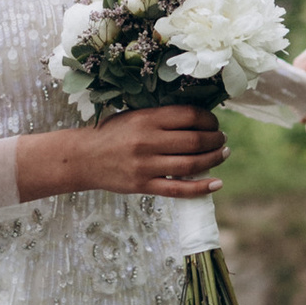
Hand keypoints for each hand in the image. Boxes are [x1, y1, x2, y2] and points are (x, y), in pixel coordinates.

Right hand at [19, 107, 225, 200]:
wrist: (82, 158)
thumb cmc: (112, 133)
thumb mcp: (134, 115)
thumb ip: (162, 117)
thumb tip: (200, 118)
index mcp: (147, 118)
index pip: (190, 116)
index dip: (209, 119)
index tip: (214, 123)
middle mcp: (147, 141)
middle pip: (195, 141)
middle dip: (215, 139)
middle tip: (222, 139)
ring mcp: (146, 166)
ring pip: (191, 164)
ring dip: (213, 159)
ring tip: (222, 154)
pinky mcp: (143, 186)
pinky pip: (178, 189)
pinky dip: (201, 187)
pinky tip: (216, 183)